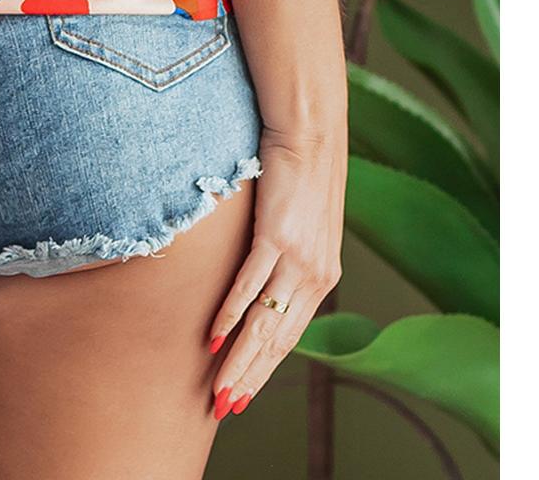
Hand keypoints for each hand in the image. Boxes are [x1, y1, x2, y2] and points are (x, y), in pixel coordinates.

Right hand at [207, 126, 345, 419]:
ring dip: (239, 360)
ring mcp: (297, 257)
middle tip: (226, 409)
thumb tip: (262, 276)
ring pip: (264, 321)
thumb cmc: (300, 170)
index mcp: (322, 276)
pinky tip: (216, 337)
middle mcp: (315, 274)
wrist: (309, 130)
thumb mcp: (301, 222)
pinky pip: (251, 283)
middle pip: (277, 339)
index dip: (266, 369)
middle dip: (251, 378)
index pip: (290, 335)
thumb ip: (286, 254)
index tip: (243, 395)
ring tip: (218, 388)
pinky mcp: (276, 234)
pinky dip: (232, 314)